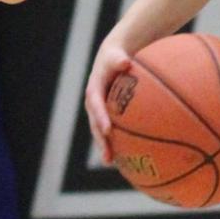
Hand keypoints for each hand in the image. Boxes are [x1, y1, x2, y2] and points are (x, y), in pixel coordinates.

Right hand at [84, 37, 135, 162]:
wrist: (111, 58)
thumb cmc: (116, 57)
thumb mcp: (116, 56)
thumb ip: (119, 60)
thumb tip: (125, 62)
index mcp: (94, 91)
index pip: (96, 106)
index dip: (101, 118)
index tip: (108, 130)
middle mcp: (93, 104)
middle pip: (95, 125)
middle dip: (100, 140)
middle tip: (107, 155)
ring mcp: (98, 111)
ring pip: (99, 131)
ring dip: (103, 146)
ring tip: (110, 162)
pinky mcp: (105, 114)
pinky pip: (108, 130)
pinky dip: (113, 142)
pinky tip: (124, 155)